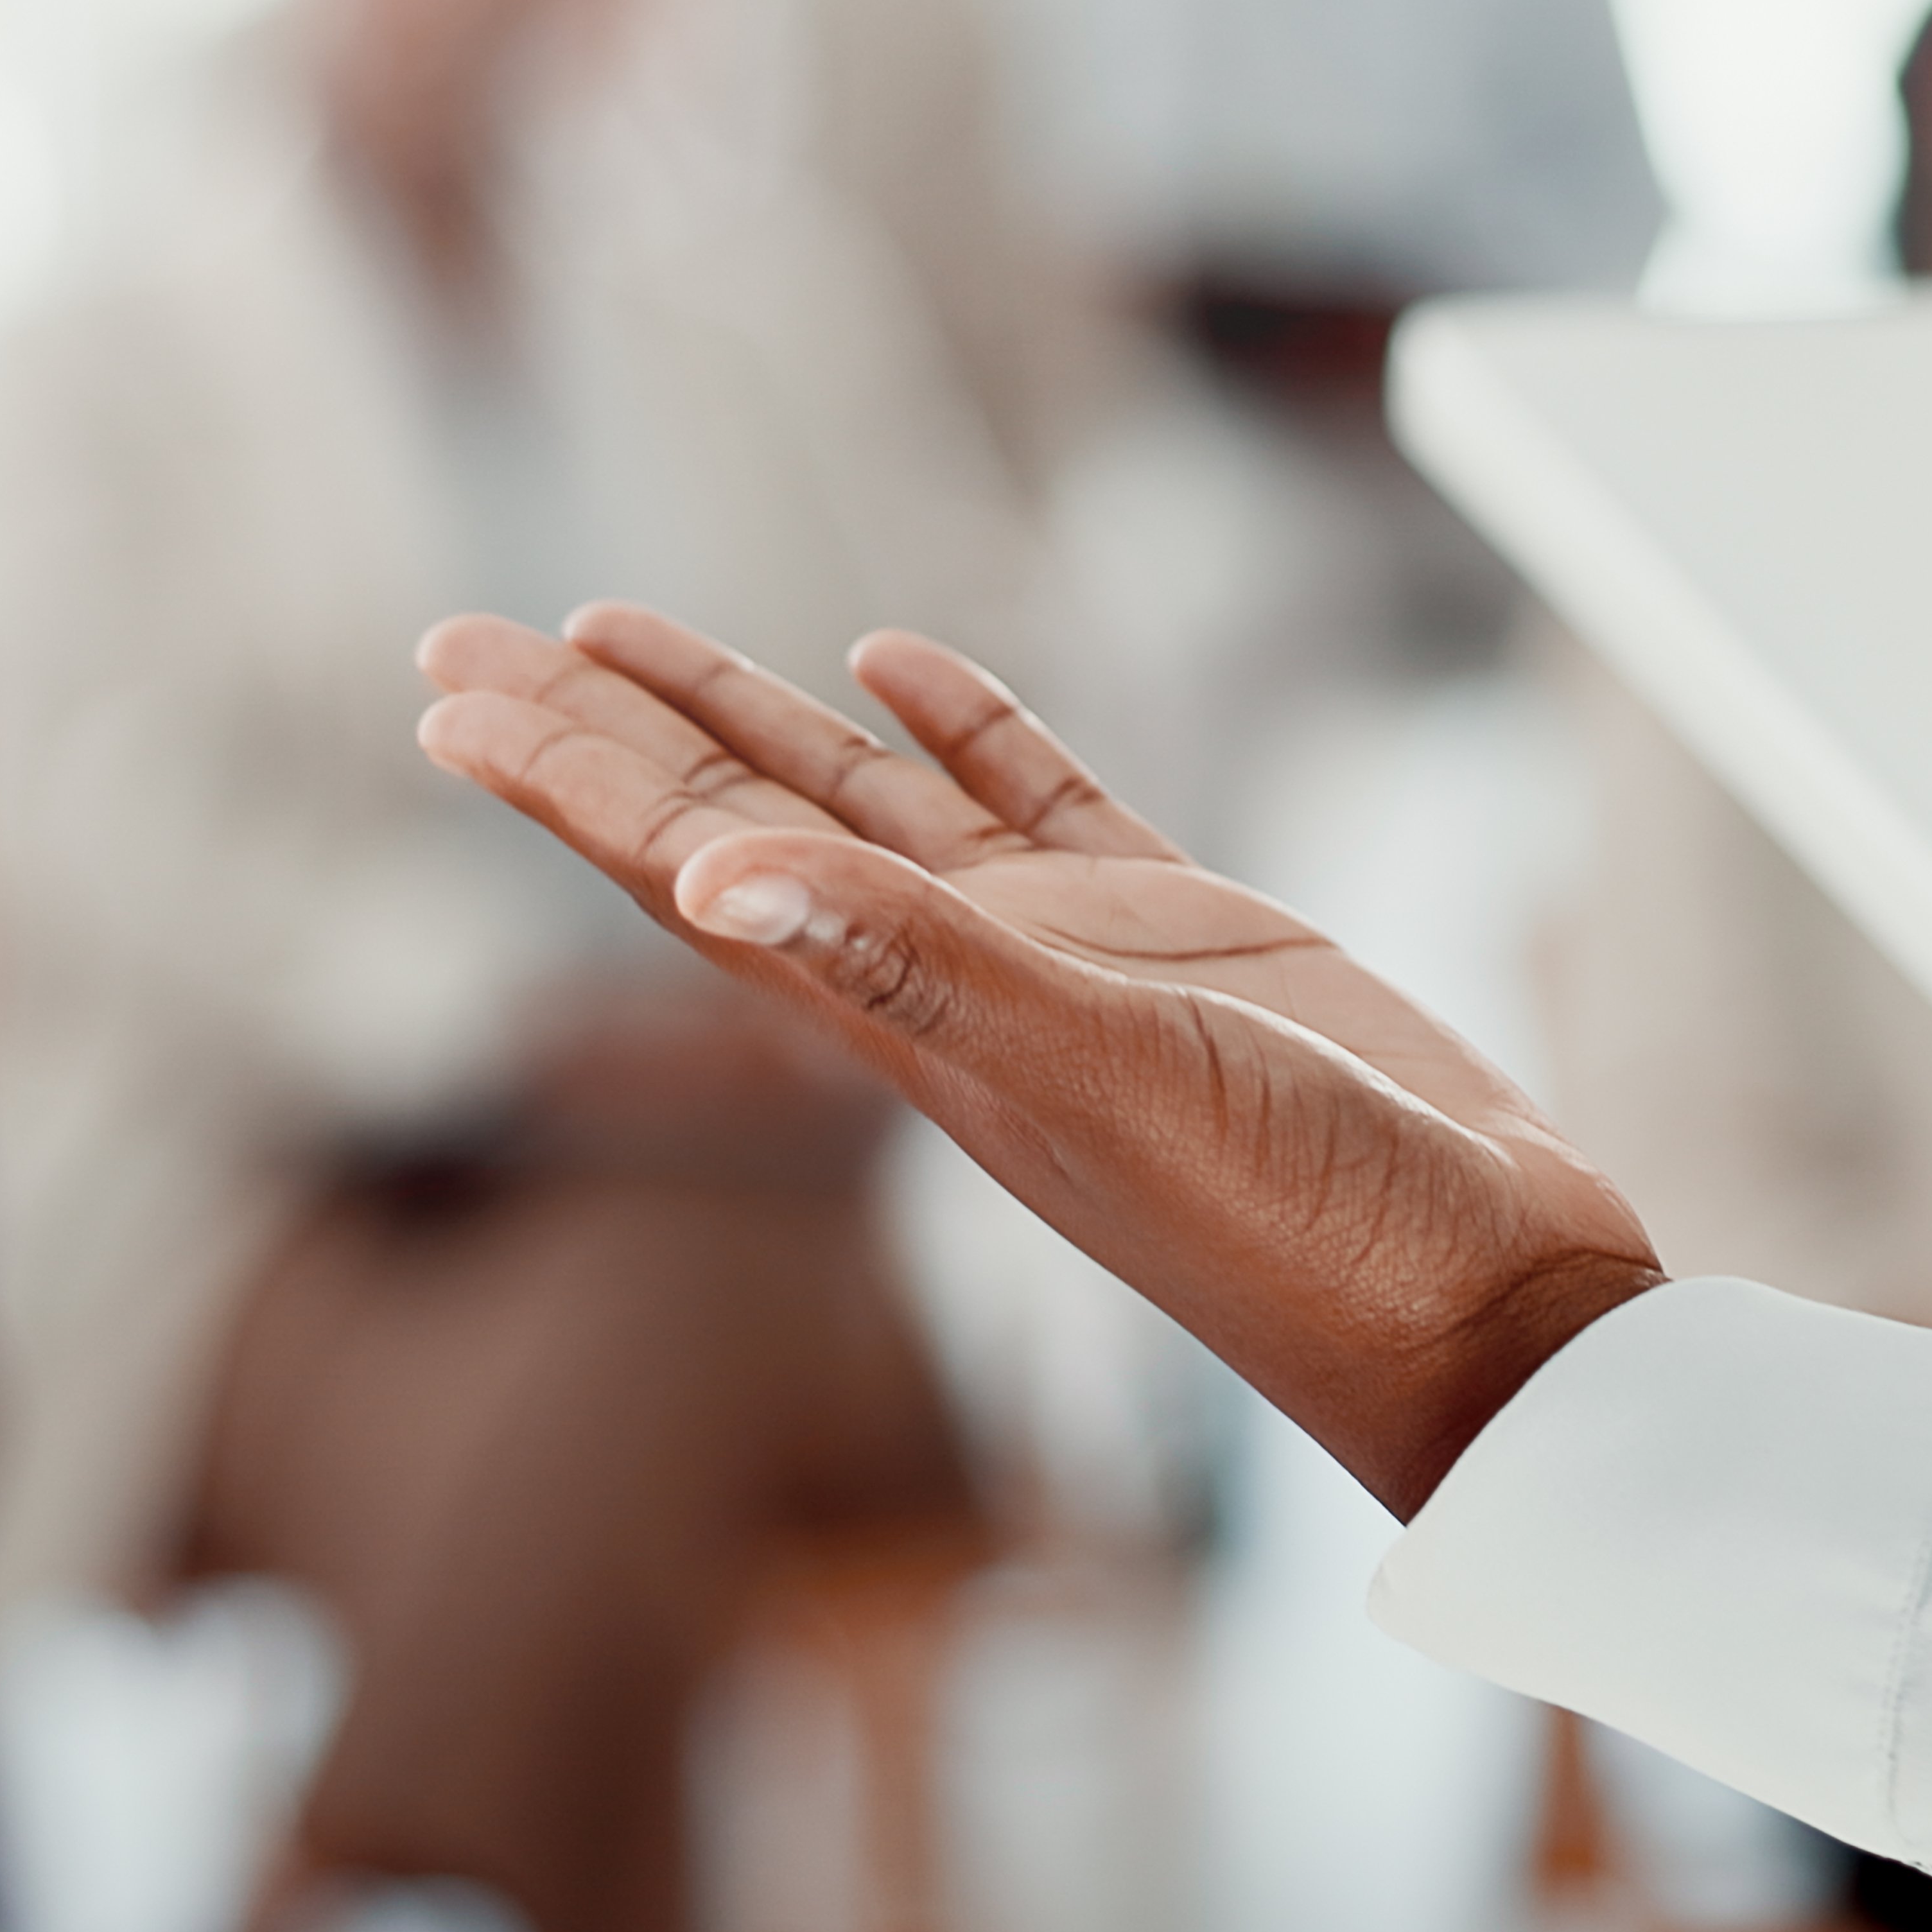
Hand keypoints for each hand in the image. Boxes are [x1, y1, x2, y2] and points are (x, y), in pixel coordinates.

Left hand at [416, 604, 1661, 1515]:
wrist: (1487, 1307)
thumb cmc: (1306, 1231)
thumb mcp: (1102, 1081)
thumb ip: (922, 971)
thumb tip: (716, 880)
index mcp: (915, 1032)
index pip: (693, 876)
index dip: (566, 785)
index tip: (444, 699)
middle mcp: (963, 988)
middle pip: (734, 827)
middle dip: (598, 732)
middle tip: (459, 638)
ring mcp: (1069, 961)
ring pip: (864, 802)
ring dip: (739, 716)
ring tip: (616, 624)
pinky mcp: (1184, 935)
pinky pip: (1036, 801)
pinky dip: (963, 724)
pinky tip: (897, 656)